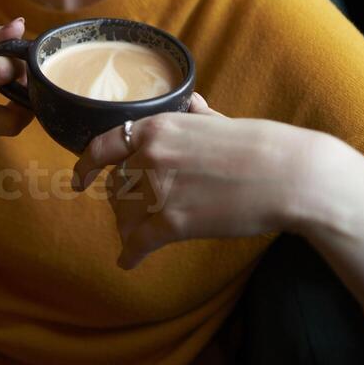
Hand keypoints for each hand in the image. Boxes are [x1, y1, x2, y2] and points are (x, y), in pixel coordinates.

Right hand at [0, 17, 34, 152]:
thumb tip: (19, 25)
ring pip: (11, 127)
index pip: (0, 71)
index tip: (18, 58)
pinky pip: (0, 133)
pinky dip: (3, 118)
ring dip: (19, 108)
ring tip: (11, 90)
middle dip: (25, 93)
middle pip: (12, 115)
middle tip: (21, 78)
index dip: (17, 63)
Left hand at [71, 92, 312, 269]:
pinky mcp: (172, 224)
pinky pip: (138, 243)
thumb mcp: (217, 120)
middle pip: (117, 186)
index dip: (85, 165)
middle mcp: (148, 157)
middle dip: (121, 201)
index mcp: (155, 128)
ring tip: (136, 237)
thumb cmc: (257, 145)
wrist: (284, 174)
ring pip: (125, 216)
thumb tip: (192, 103)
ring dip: (128, 228)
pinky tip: (127, 262)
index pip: (102, 146)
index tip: (79, 179)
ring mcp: (157, 191)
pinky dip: (130, 255)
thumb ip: (195, 115)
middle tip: (130, 212)